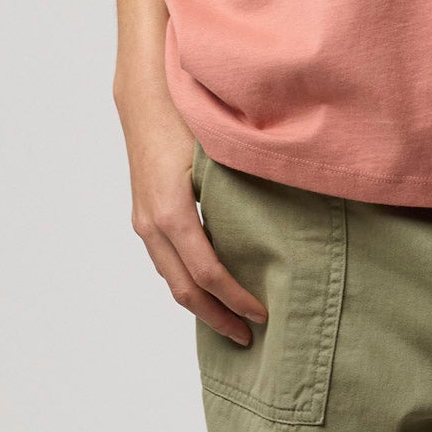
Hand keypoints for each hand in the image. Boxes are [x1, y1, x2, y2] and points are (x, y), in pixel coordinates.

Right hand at [116, 87, 268, 346]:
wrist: (144, 93)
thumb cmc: (186, 113)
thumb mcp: (217, 149)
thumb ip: (243, 182)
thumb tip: (289, 206)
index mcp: (171, 210)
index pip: (206, 272)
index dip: (234, 298)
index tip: (263, 314)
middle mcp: (151, 222)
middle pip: (183, 288)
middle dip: (216, 316)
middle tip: (249, 337)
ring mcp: (143, 220)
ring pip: (171, 278)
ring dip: (200, 304)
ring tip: (231, 319)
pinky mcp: (143, 213)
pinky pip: (166, 260)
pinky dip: (187, 281)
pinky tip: (209, 285)